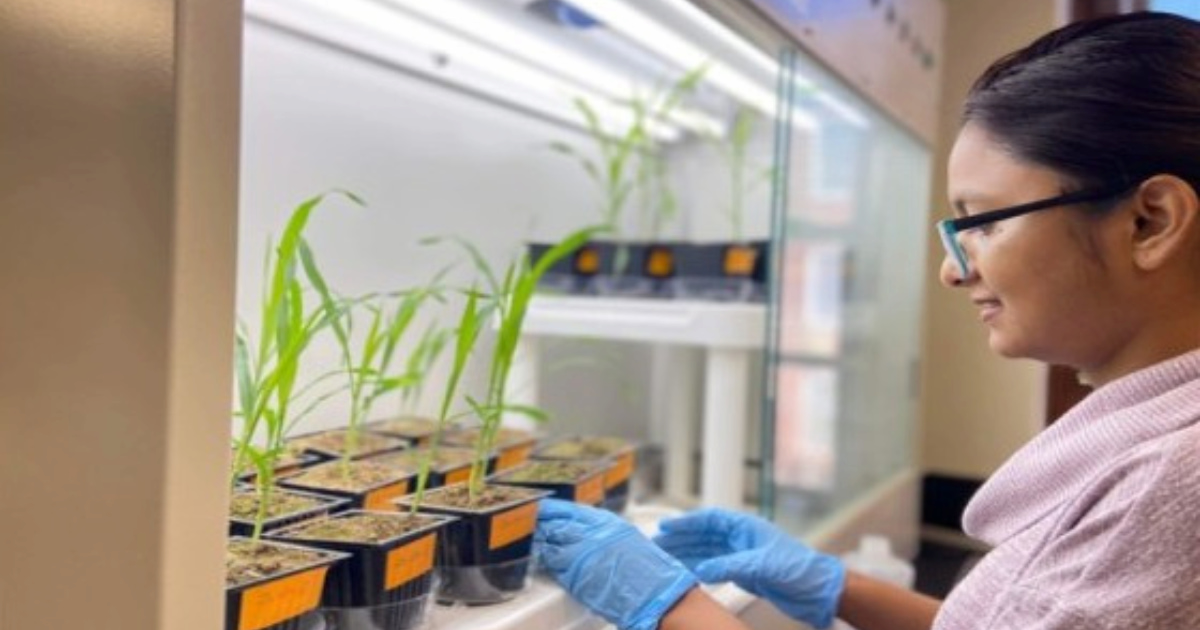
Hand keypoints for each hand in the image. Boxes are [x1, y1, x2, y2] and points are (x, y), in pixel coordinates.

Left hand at [535, 499, 697, 629]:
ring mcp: (587, 552)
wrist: (659, 596)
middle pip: (559, 523)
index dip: (555, 510)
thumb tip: (586, 535)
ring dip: (540, 541)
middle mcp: (597, 533)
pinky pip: (555, 564)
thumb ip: (606, 536)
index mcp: (611, 524)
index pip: (573, 511)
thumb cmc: (650, 576)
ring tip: (532, 541)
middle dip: (542, 523)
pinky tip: (539, 559)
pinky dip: (545, 560)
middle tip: (529, 523)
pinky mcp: (579, 573)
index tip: (543, 510)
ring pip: (553, 541)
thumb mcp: (629, 543)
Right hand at [653, 508, 844, 628]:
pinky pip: (715, 567)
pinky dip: (699, 569)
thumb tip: (701, 569)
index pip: (710, 520)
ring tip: (666, 558)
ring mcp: (743, 554)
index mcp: (746, 527)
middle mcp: (742, 538)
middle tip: (658, 543)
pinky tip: (687, 573)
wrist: (817, 590)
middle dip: (681, 538)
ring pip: (707, 551)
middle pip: (704, 535)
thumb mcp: (762, 564)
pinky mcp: (745, 571)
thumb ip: (730, 566)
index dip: (686, 522)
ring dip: (687, 554)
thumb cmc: (799, 568)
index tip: (666, 526)